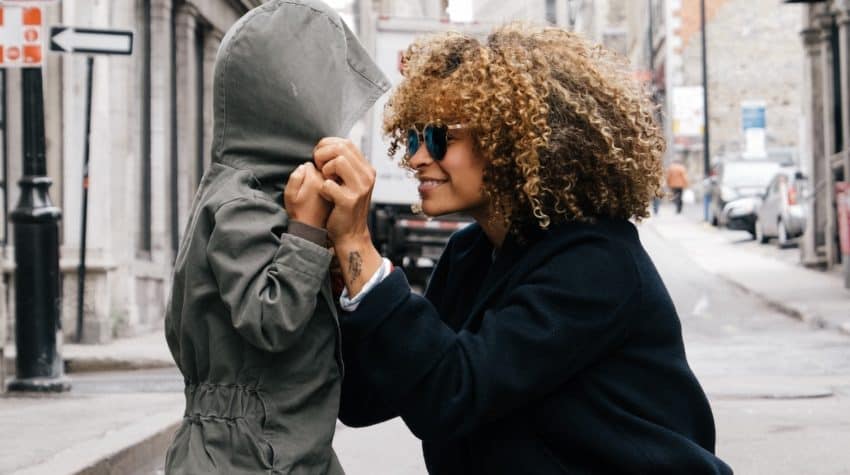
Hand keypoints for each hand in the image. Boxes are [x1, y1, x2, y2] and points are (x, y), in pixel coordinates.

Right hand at [284, 162, 331, 228]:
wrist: (312, 229)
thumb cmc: (299, 212)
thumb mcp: (290, 195)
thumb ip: (295, 177)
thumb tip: (305, 166)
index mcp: (314, 179)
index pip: (309, 165)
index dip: (304, 173)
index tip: (302, 185)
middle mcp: (327, 181)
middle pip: (320, 169)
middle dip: (314, 175)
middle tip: (309, 191)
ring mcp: (335, 186)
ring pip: (328, 176)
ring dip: (322, 181)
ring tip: (316, 195)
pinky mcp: (339, 193)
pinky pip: (333, 184)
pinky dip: (330, 188)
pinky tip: (325, 198)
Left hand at [314, 137, 381, 295]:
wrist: (351, 234)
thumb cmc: (344, 206)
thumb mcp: (350, 182)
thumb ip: (345, 164)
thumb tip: (330, 145)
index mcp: (367, 169)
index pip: (346, 143)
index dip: (327, 146)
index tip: (320, 159)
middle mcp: (367, 176)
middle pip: (342, 148)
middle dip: (323, 155)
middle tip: (319, 169)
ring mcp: (360, 188)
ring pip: (338, 161)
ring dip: (324, 170)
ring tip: (325, 181)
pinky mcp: (349, 201)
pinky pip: (328, 184)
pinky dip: (323, 189)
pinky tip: (327, 196)